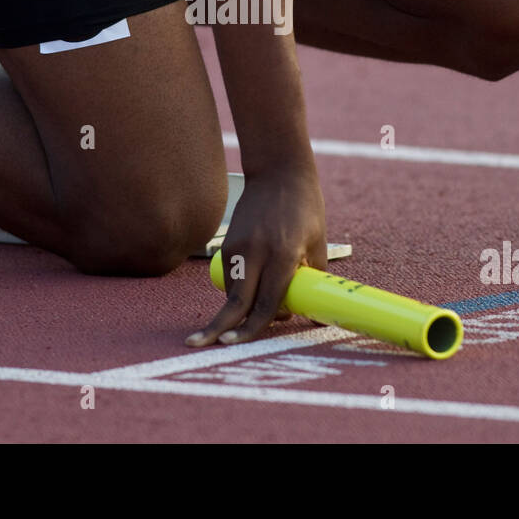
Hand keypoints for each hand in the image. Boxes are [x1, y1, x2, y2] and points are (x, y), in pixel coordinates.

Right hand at [186, 165, 326, 346]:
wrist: (279, 173)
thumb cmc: (305, 209)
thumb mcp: (318, 244)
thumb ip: (311, 279)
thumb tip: (307, 314)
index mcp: (283, 255)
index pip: (266, 302)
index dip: (253, 327)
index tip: (236, 342)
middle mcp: (257, 252)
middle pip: (236, 301)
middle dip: (219, 328)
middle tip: (201, 345)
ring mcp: (238, 246)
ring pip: (231, 291)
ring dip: (236, 309)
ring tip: (250, 311)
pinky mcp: (227, 242)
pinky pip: (229, 276)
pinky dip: (238, 289)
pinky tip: (252, 285)